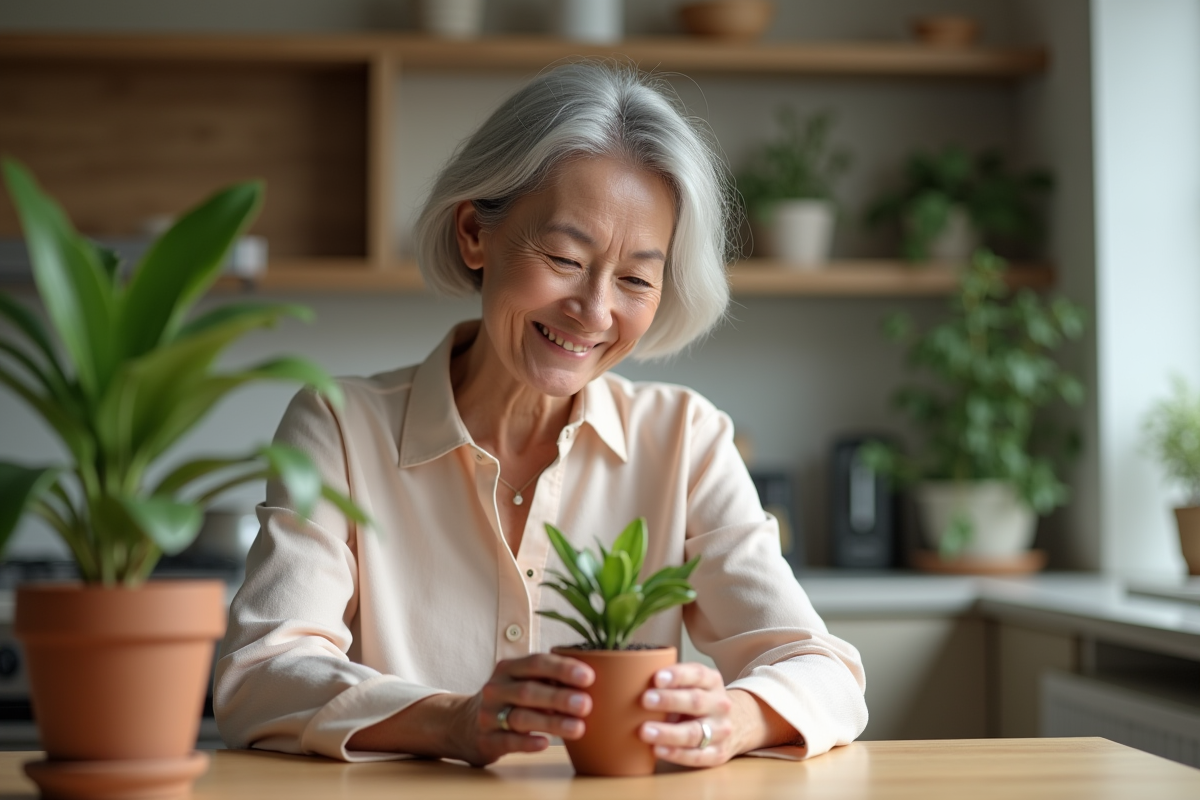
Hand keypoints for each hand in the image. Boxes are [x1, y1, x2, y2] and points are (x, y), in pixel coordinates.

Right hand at [452, 652, 594, 765]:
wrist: (463, 724)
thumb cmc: (508, 700)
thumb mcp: (521, 681)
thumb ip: (548, 678)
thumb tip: (591, 680)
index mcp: (508, 668)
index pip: (536, 662)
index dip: (562, 668)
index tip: (589, 676)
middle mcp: (496, 689)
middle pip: (529, 690)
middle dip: (560, 697)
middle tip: (587, 704)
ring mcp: (488, 715)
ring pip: (520, 717)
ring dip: (551, 722)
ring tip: (578, 728)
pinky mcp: (486, 740)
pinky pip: (508, 741)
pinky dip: (528, 742)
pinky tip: (545, 743)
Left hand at [638, 662, 737, 767]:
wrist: (738, 724)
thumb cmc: (701, 700)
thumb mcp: (694, 684)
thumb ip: (670, 682)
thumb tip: (627, 681)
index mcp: (712, 681)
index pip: (697, 674)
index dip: (677, 675)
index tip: (656, 678)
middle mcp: (719, 705)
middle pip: (695, 701)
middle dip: (669, 701)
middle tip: (645, 700)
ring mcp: (721, 730)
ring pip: (695, 732)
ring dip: (668, 732)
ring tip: (645, 731)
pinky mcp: (718, 754)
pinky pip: (696, 756)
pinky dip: (676, 754)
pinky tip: (658, 750)